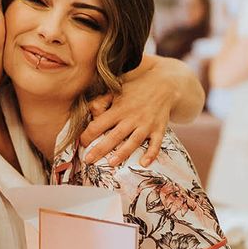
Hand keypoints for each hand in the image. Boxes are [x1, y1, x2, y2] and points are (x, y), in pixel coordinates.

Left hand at [80, 56, 202, 167]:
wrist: (165, 84)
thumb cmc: (137, 87)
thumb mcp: (118, 89)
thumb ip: (103, 100)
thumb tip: (89, 110)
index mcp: (119, 109)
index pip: (99, 124)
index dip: (88, 134)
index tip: (81, 142)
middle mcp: (132, 118)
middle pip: (114, 136)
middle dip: (100, 149)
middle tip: (88, 160)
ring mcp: (146, 124)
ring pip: (133, 142)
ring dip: (122, 153)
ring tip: (111, 163)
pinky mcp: (159, 129)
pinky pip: (156, 144)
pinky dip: (151, 154)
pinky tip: (144, 164)